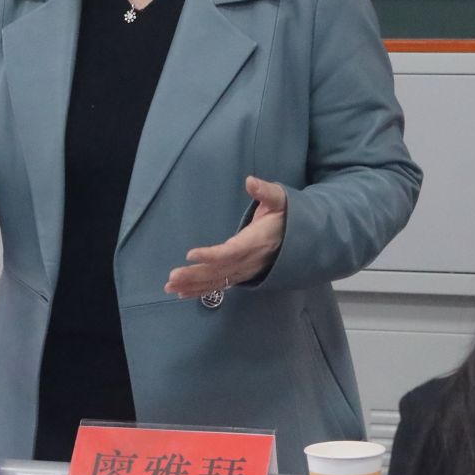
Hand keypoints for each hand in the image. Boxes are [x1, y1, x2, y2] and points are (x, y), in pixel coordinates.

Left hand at [165, 176, 287, 298]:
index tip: (190, 254)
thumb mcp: (280, 199)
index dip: (212, 255)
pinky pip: (221, 285)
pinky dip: (202, 290)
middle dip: (195, 275)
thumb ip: (266, 191)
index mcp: (256, 241)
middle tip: (172, 277)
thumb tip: (250, 181)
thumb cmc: (287, 215)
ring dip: (194, 285)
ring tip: (171, 287)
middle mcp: (249, 260)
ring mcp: (245, 270)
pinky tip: (183, 293)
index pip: (232, 251)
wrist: (303, 239)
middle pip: (220, 271)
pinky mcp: (242, 275)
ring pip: (218, 281)